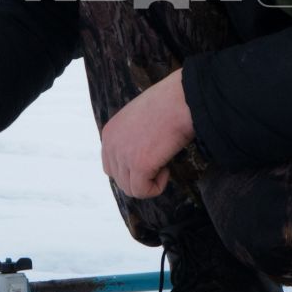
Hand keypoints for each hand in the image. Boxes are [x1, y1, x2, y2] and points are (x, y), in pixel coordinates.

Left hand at [100, 69, 193, 198]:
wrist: (181, 99)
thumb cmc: (168, 104)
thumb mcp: (139, 118)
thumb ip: (131, 137)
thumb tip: (140, 157)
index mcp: (109, 132)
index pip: (112, 166)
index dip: (133, 168)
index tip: (152, 155)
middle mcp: (110, 144)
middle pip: (120, 179)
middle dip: (141, 176)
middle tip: (159, 159)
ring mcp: (123, 155)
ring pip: (131, 188)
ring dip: (150, 181)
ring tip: (164, 162)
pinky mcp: (138, 165)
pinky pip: (143, 191)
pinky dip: (157, 186)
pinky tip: (167, 168)